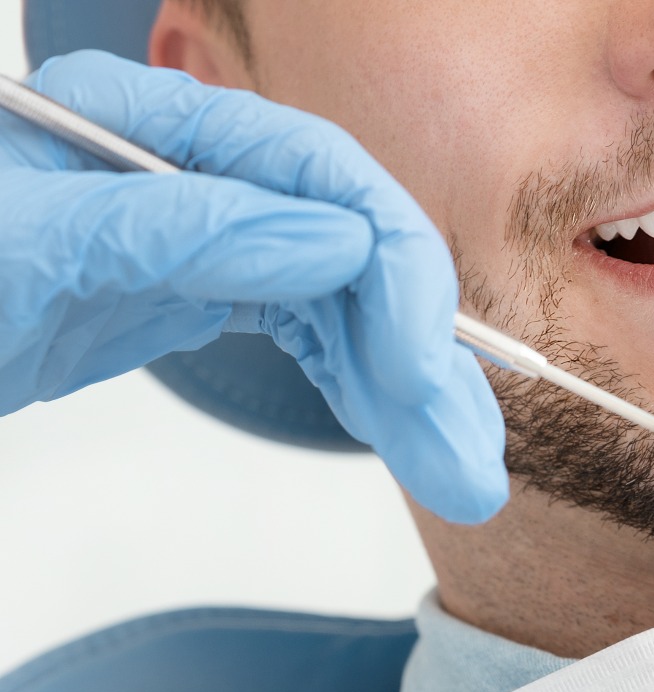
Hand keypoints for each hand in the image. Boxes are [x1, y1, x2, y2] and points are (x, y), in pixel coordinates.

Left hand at [0, 50, 506, 523]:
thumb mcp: (28, 253)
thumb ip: (179, 233)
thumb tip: (331, 243)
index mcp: (145, 120)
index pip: (317, 172)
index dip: (391, 267)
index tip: (425, 364)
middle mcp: (188, 167)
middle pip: (351, 246)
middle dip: (421, 355)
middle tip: (470, 454)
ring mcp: (194, 230)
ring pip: (344, 300)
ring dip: (409, 389)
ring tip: (459, 470)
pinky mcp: (192, 288)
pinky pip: (307, 329)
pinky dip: (357, 384)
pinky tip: (397, 425)